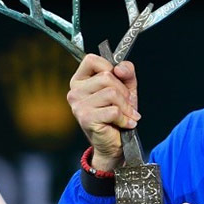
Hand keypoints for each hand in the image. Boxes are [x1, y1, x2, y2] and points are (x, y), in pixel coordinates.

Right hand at [67, 54, 140, 170]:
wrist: (115, 143)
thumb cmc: (117, 114)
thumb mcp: (126, 88)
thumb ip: (126, 72)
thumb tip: (119, 68)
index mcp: (80, 80)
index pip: (91, 60)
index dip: (109, 67)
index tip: (118, 81)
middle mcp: (75, 91)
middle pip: (106, 77)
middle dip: (124, 92)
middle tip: (128, 105)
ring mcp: (78, 105)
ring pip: (111, 93)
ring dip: (126, 106)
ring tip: (128, 115)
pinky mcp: (86, 118)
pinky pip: (113, 111)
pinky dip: (125, 118)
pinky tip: (126, 124)